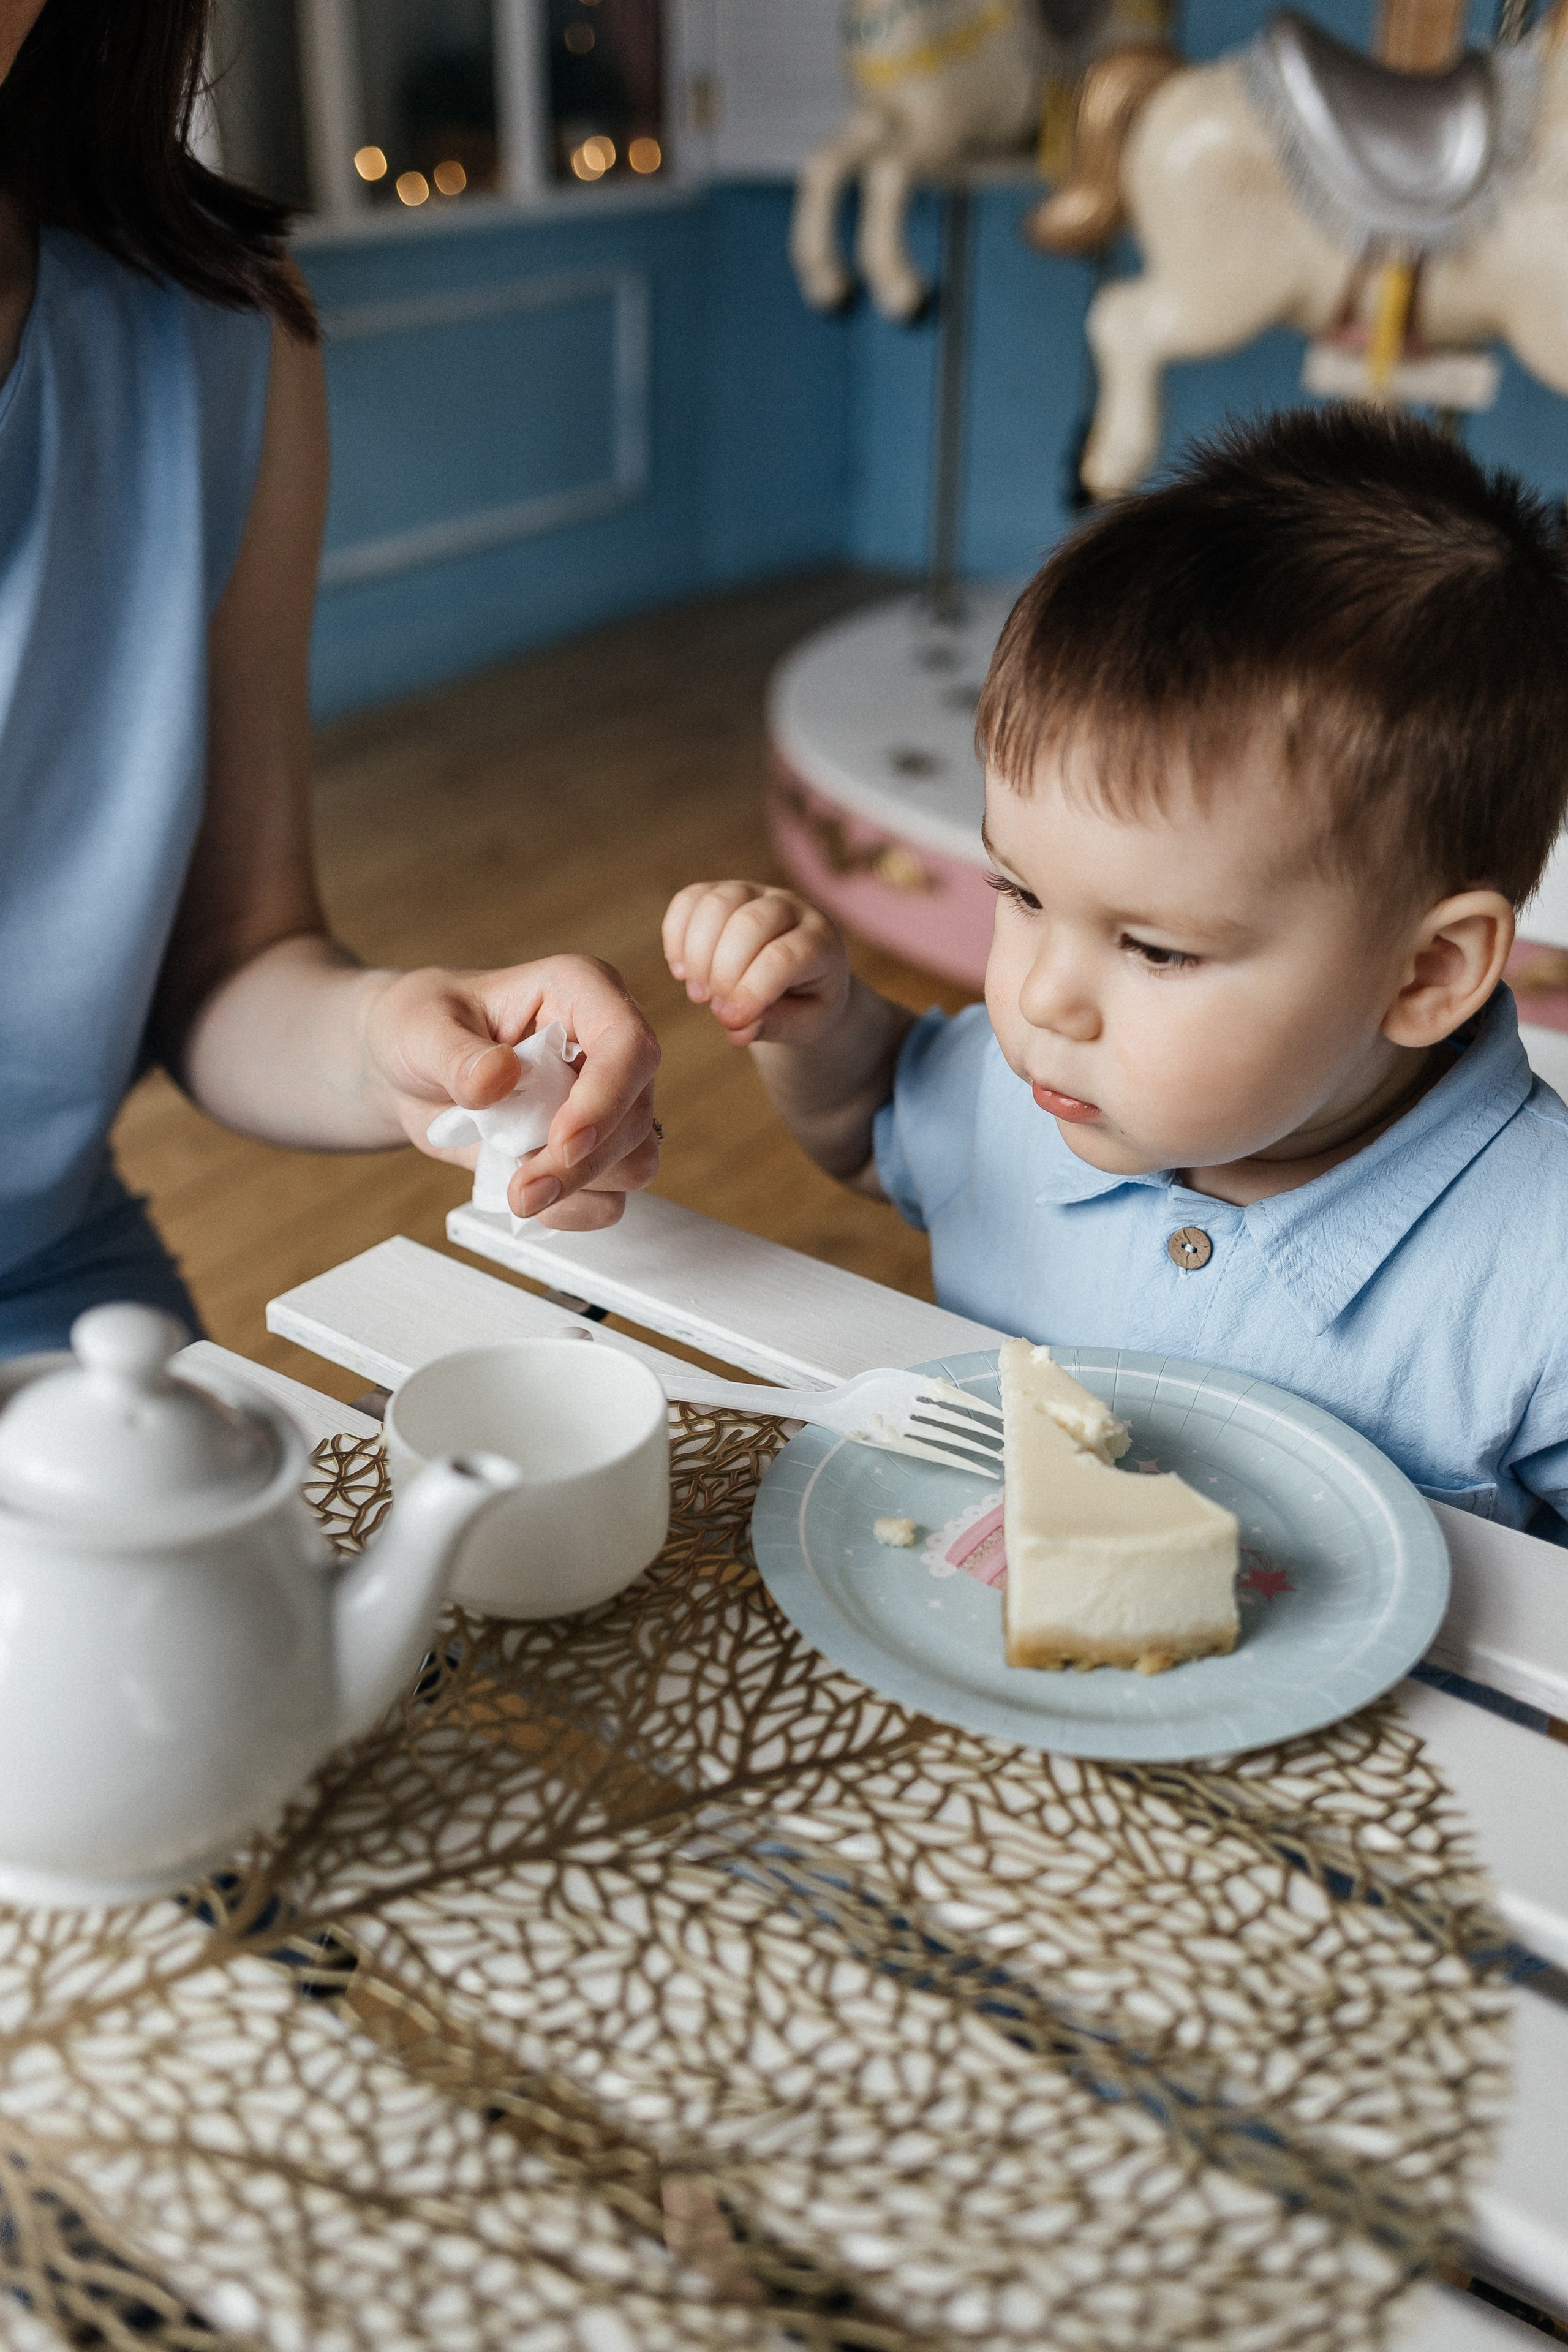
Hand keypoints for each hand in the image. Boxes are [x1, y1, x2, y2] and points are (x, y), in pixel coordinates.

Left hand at [365, 956, 659, 1229]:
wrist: (407, 1073)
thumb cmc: (419, 1027)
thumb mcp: (419, 1028)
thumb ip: (456, 1054)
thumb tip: (498, 1077)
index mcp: (579, 990)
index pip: (628, 1045)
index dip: (605, 1098)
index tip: (561, 1142)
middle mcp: (605, 1045)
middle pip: (635, 1116)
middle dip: (580, 1164)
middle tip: (520, 1189)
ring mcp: (606, 1101)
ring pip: (635, 1161)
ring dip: (574, 1188)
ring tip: (513, 1182)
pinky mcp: (595, 1148)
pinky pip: (611, 1197)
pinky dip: (568, 1208)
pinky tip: (524, 1190)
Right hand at [662, 881, 849, 1048]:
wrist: (805, 976)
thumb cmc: (807, 1003)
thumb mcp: (805, 1025)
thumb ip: (774, 1027)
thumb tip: (735, 1027)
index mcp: (820, 940)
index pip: (782, 956)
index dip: (750, 990)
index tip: (729, 1020)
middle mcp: (791, 906)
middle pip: (749, 922)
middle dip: (722, 970)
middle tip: (713, 1008)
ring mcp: (755, 893)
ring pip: (717, 903)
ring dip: (697, 953)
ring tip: (698, 994)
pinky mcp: (723, 892)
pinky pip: (691, 899)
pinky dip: (676, 934)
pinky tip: (681, 971)